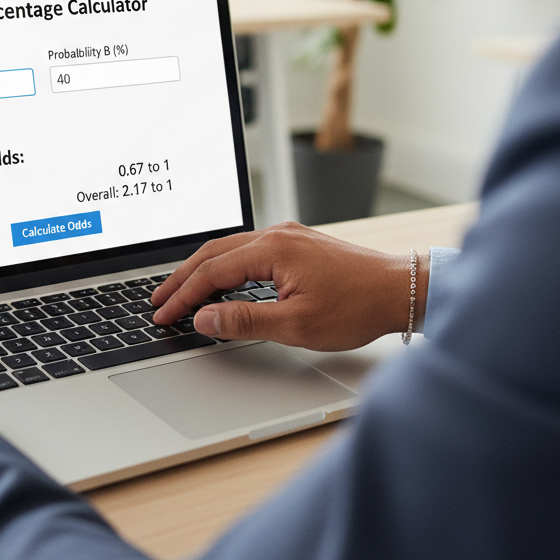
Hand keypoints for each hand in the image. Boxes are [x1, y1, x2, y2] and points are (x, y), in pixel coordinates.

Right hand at [150, 222, 428, 351]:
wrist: (401, 290)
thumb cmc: (357, 307)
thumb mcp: (296, 324)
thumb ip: (244, 320)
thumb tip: (204, 318)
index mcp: (272, 250)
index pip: (211, 272)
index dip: (183, 296)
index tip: (164, 315)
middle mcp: (276, 235)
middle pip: (212, 253)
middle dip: (181, 278)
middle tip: (158, 301)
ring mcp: (287, 236)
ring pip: (228, 249)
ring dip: (201, 271)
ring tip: (180, 292)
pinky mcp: (296, 244)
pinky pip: (247, 250)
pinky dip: (224, 265)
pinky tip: (220, 280)